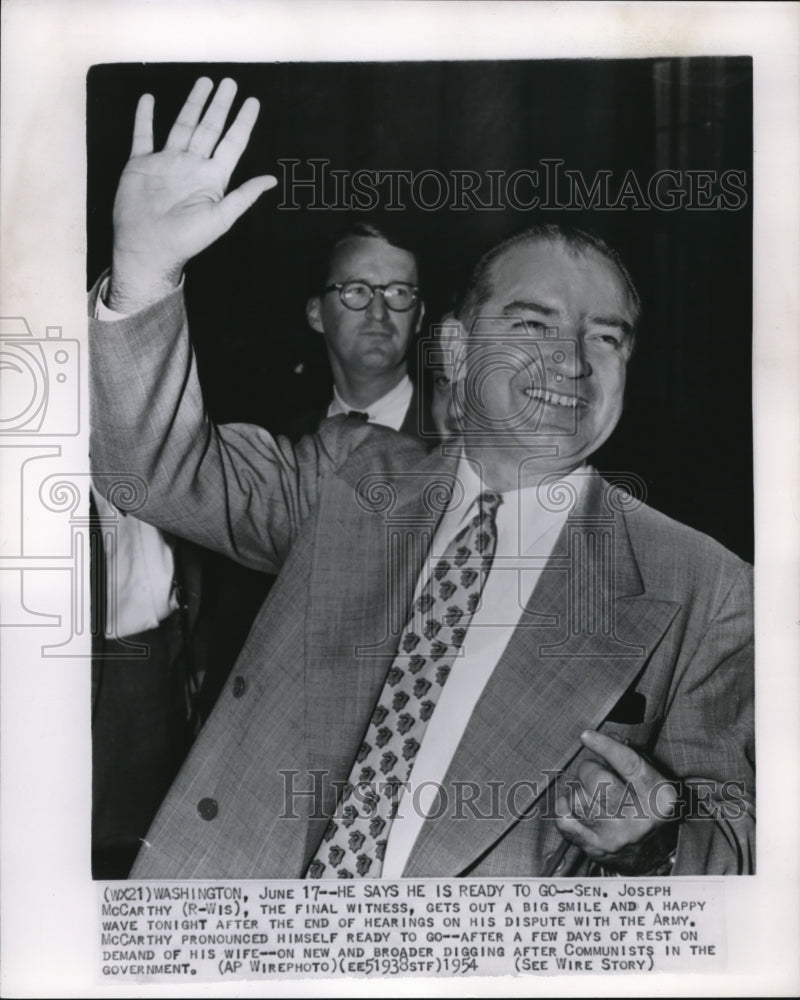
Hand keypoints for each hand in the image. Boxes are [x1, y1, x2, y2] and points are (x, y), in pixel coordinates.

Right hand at [109, 77, 276, 312]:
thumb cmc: (187, 239)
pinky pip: (144, 136)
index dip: (243, 122)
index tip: (253, 102)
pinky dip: (144, 118)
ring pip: (182, 126)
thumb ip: (244, 196)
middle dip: (220, 105)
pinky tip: (149, 99)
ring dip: (192, 104)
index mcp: (212, 177)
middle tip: (230, 82)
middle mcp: (191, 166)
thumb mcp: (222, 218)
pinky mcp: (141, 165)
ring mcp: (166, 163)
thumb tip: (272, 180)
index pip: (232, 143)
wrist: (149, 248)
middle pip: (209, 128)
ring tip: (204, 82)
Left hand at [554, 730, 679, 874]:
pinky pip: (564, 819)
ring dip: (578, 789)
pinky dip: (564, 806)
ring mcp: (616, 836)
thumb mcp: (653, 778)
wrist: (653, 855)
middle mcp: (640, 819)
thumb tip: (605, 735)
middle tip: (594, 771)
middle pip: (599, 780)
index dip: (605, 746)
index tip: (586, 735)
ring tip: (590, 792)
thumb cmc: (649, 805)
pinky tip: (574, 803)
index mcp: (660, 797)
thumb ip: (632, 753)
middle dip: (589, 768)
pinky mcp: (595, 848)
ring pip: (579, 798)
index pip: (629, 764)